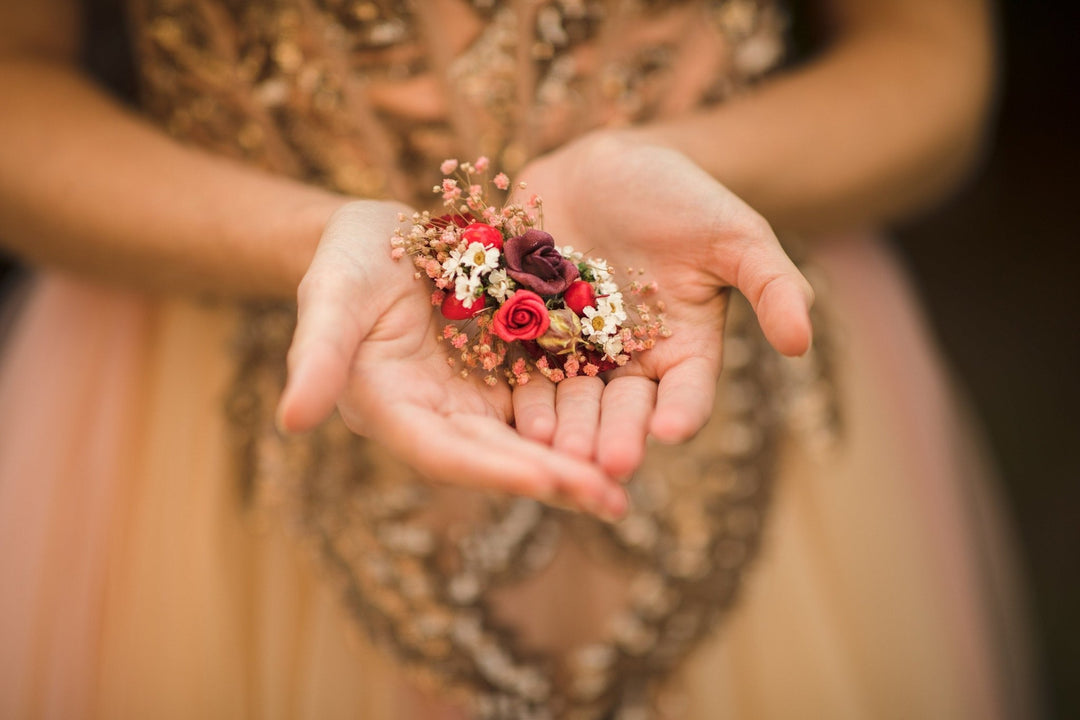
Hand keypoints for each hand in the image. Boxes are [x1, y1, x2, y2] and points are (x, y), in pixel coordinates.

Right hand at [275, 200, 626, 518]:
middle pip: (502, 455)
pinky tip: (633, 418)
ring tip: (632, 476)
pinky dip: (588, 409)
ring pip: (535, 434)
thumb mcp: (329, 299)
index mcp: (397, 410)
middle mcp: (444, 414)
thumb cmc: (344, 262)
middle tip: (613, 501)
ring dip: (582, 457)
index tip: (550, 483)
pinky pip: (553, 391)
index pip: (448, 453)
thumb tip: (291, 421)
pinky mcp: (511, 365)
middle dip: (556, 479)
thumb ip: (316, 356)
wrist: (383, 231)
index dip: (497, 470)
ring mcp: (480, 393)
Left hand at [509, 134, 813, 477]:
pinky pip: (518, 363)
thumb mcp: (734, 235)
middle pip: (622, 409)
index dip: (681, 412)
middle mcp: (628, 363)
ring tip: (547, 448)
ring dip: (559, 426)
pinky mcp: (525, 333)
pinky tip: (502, 407)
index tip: (671, 432)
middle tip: (603, 465)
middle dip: (613, 435)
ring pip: (567, 397)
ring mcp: (573, 351)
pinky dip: (513, 385)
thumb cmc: (681, 197)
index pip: (687, 392)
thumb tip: (802, 343)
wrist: (606, 166)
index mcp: (683, 351)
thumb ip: (771, 284)